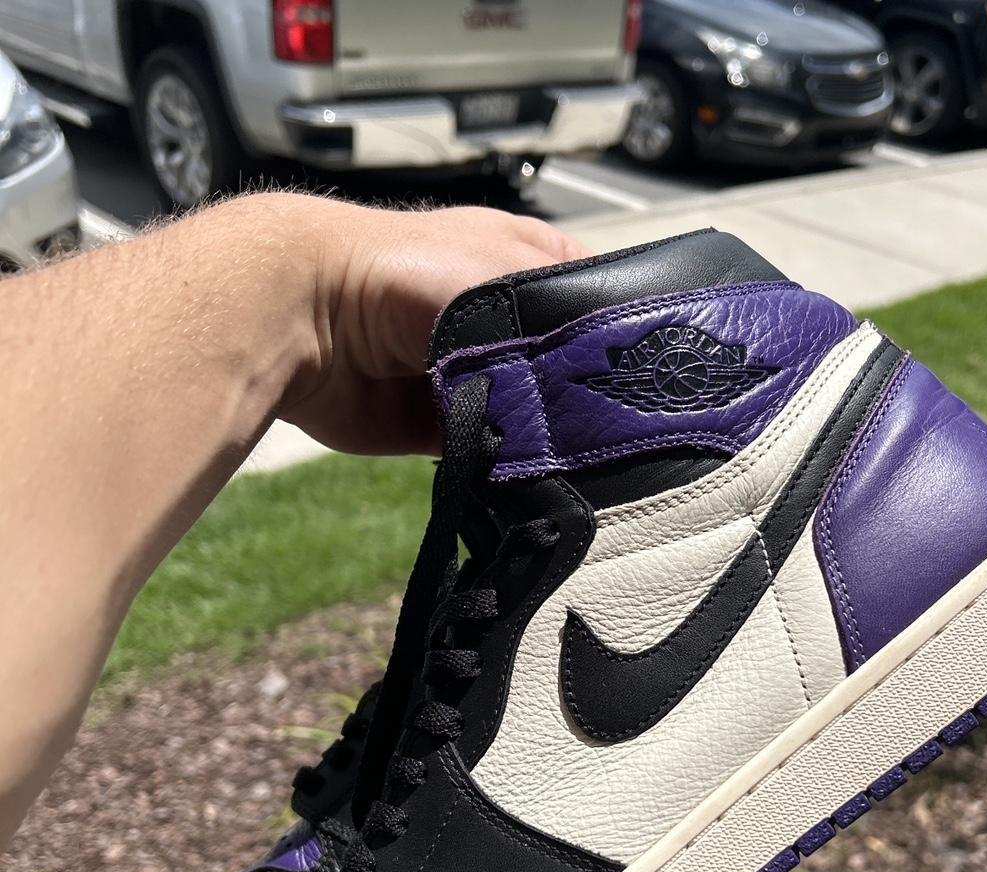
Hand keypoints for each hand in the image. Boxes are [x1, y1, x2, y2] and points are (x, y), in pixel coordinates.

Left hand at [231, 194, 585, 455]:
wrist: (312, 317)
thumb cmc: (414, 271)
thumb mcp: (512, 273)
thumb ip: (567, 326)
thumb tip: (601, 387)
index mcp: (524, 265)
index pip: (595, 300)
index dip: (620, 332)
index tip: (649, 370)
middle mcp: (502, 321)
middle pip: (564, 370)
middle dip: (583, 397)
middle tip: (618, 425)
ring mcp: (472, 376)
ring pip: (530, 418)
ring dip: (543, 434)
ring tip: (578, 451)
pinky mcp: (442, 427)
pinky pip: (490, 455)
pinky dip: (504, 462)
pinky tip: (530, 467)